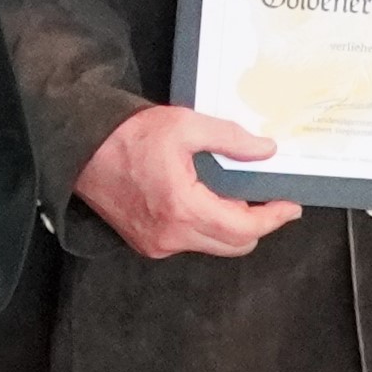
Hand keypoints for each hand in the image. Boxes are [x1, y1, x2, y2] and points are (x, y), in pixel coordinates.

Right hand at [74, 105, 306, 260]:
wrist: (81, 150)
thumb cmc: (128, 136)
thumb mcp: (186, 125)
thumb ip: (231, 139)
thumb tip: (265, 150)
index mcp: (183, 208)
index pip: (245, 229)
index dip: (273, 219)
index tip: (289, 207)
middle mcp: (171, 236)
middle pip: (234, 245)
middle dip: (255, 224)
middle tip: (264, 198)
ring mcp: (157, 244)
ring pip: (213, 246)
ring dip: (228, 225)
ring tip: (227, 193)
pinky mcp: (147, 244)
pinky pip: (190, 243)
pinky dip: (204, 226)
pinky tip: (200, 199)